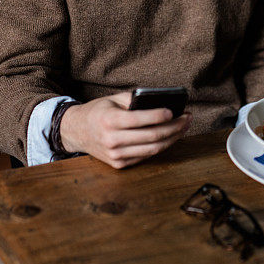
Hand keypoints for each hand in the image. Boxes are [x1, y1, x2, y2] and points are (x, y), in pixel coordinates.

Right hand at [59, 91, 191, 168]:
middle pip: (152, 136)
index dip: (159, 115)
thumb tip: (161, 102)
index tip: (175, 111)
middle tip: (187, 118)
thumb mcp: (113, 99)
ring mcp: (116, 155)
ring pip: (153, 148)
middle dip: (174, 127)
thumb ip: (135, 100)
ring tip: (184, 127)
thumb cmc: (98, 112)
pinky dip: (161, 146)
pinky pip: (146, 155)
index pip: (140, 119)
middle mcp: (112, 140)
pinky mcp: (119, 164)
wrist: (76, 132)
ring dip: (173, 138)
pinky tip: (171, 136)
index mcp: (109, 120)